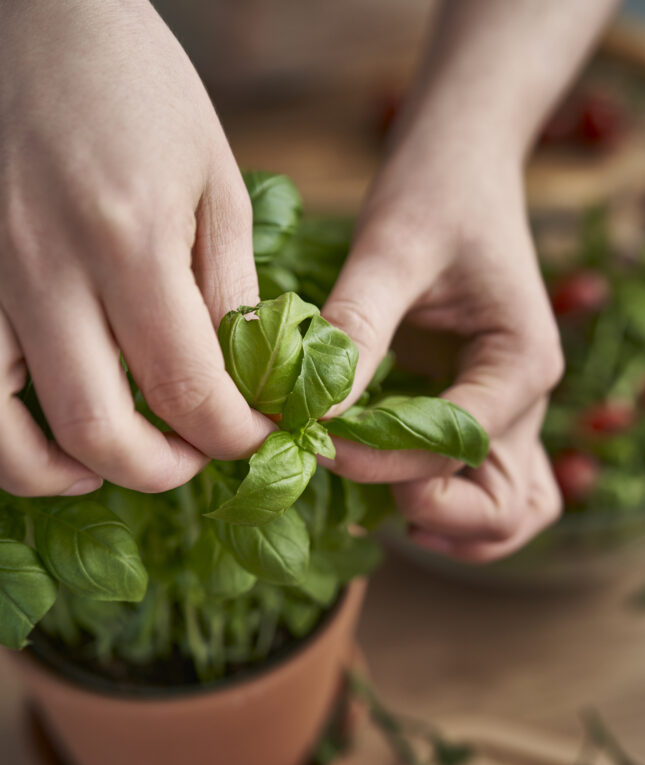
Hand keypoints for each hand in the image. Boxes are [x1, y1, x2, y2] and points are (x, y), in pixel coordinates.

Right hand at [0, 0, 270, 497]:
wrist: (35, 23)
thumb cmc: (136, 92)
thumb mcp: (214, 181)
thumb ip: (228, 290)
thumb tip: (243, 380)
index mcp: (128, 239)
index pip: (187, 387)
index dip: (233, 435)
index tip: (257, 436)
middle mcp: (43, 269)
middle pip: (100, 431)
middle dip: (164, 471)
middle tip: (196, 459)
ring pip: (9, 437)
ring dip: (73, 475)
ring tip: (120, 463)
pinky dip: (9, 444)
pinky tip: (51, 438)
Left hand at [323, 159, 563, 561]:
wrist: (461, 161)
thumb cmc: (435, 189)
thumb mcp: (392, 246)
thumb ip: (357, 327)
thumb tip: (312, 410)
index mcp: (521, 364)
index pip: (457, 444)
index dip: (385, 457)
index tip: (316, 441)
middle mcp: (524, 401)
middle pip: (499, 506)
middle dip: (425, 510)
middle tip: (347, 473)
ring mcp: (505, 413)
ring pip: (502, 513)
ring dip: (447, 526)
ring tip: (377, 510)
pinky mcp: (476, 411)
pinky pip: (480, 487)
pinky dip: (445, 508)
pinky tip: (388, 494)